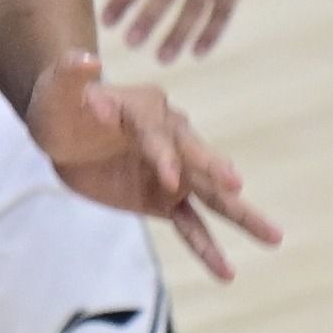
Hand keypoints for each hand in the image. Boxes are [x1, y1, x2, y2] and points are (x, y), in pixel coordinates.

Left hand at [24, 45, 273, 283]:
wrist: (65, 129)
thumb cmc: (62, 102)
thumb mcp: (58, 87)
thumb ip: (72, 74)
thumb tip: (86, 59)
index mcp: (148, 109)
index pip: (157, 133)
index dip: (162, 155)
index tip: (169, 179)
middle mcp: (171, 138)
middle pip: (197, 158)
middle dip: (214, 171)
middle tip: (236, 185)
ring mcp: (173, 172)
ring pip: (211, 196)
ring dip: (241, 215)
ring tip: (275, 237)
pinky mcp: (164, 200)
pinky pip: (190, 226)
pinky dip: (208, 249)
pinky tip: (227, 273)